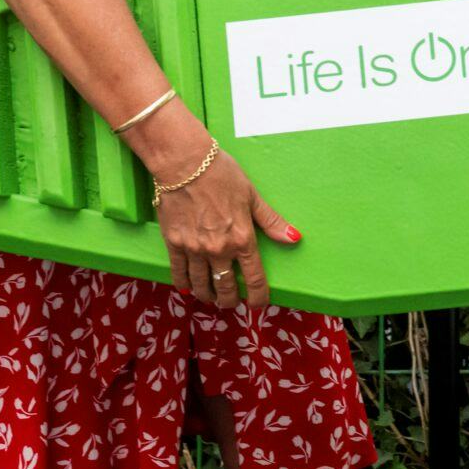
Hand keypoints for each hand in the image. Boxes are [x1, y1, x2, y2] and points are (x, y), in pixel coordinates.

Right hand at [151, 139, 300, 309]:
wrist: (184, 164)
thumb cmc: (221, 174)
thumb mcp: (252, 196)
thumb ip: (271, 221)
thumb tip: (294, 237)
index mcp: (242, 238)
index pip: (254, 278)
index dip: (258, 297)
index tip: (258, 304)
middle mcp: (218, 249)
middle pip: (226, 287)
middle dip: (230, 299)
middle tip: (231, 302)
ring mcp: (195, 249)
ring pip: (201, 285)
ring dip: (208, 296)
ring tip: (211, 299)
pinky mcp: (174, 243)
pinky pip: (179, 273)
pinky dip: (184, 284)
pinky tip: (188, 289)